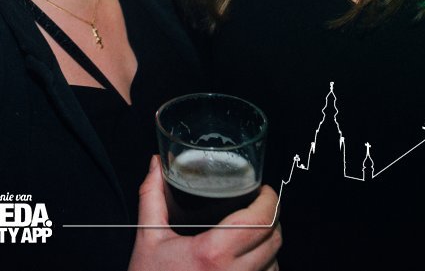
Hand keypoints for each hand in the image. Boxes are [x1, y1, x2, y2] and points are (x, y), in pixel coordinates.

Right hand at [128, 156, 280, 270]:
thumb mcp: (148, 237)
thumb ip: (152, 197)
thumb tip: (156, 164)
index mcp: (212, 253)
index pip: (259, 220)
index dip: (269, 201)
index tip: (263, 190)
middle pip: (274, 239)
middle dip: (271, 218)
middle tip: (258, 206)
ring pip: (276, 262)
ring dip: (269, 244)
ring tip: (254, 232)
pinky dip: (266, 267)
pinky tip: (250, 259)